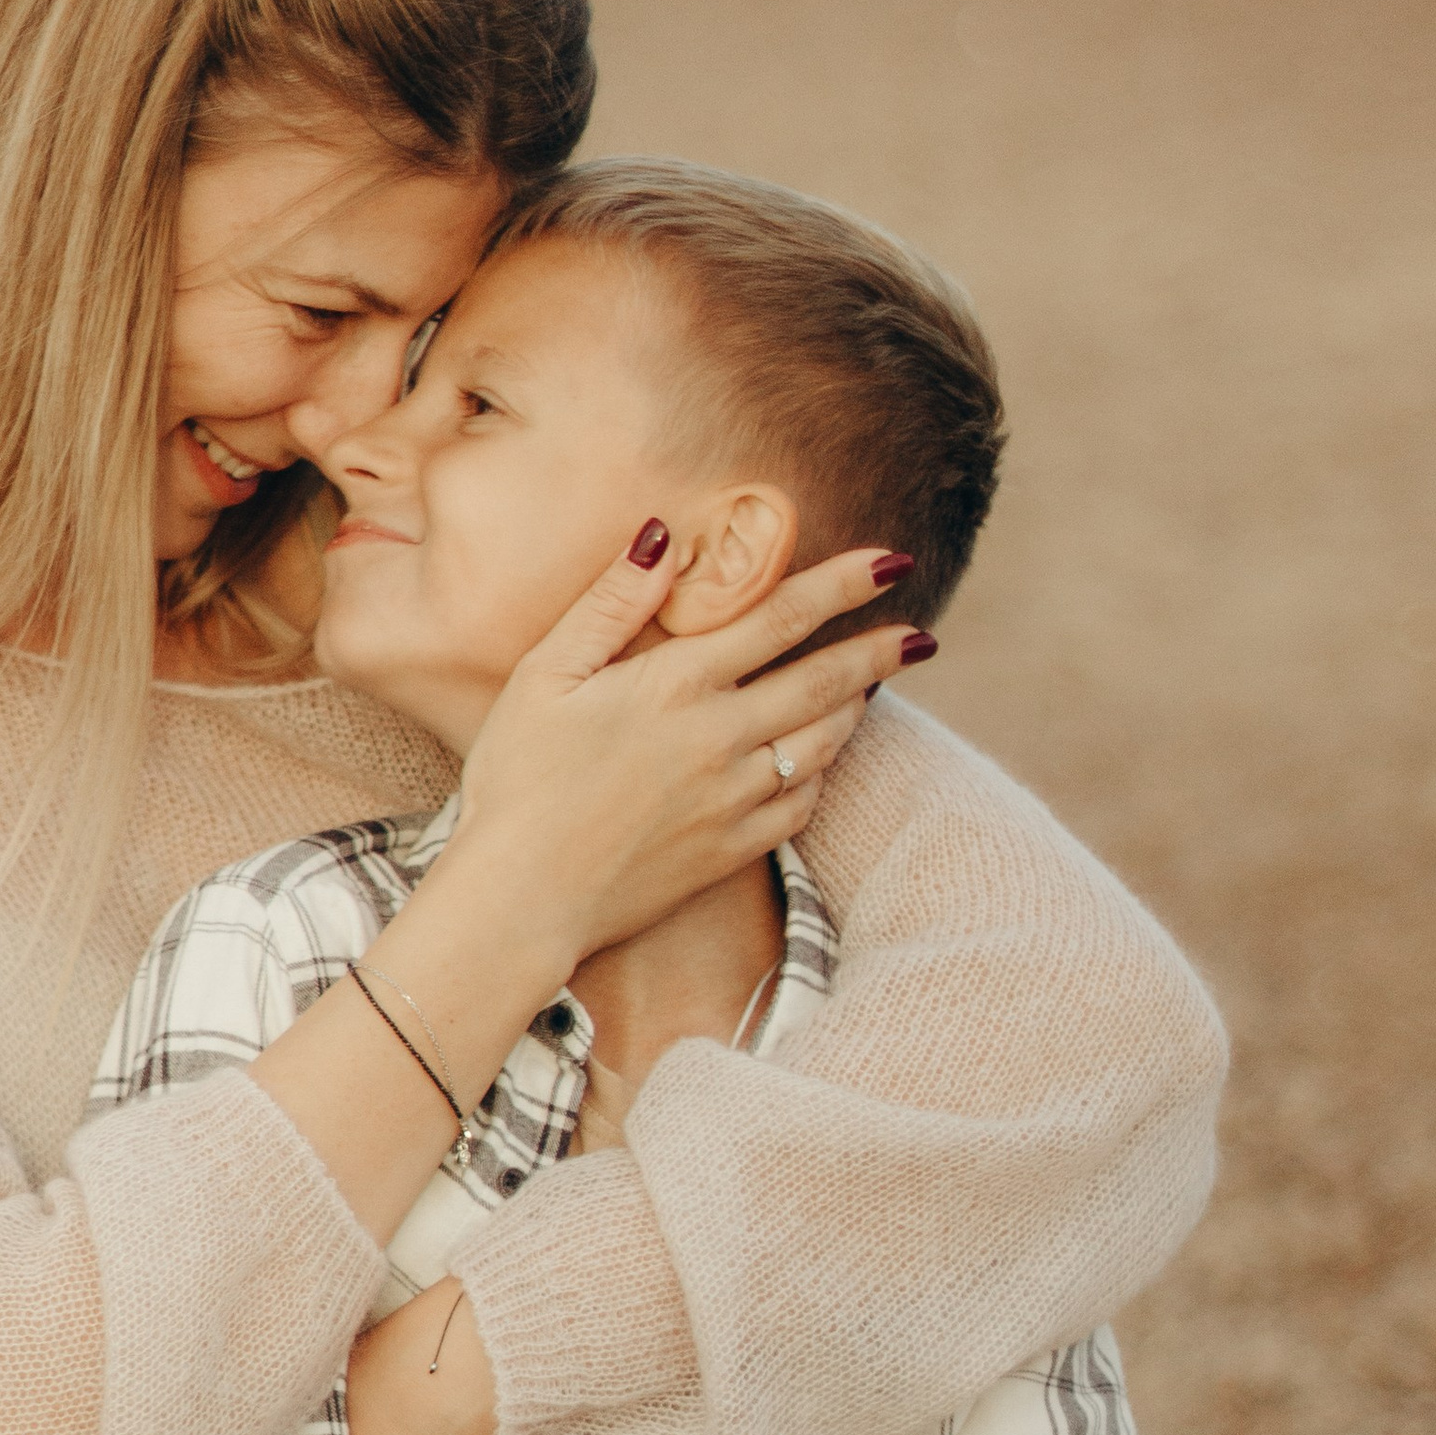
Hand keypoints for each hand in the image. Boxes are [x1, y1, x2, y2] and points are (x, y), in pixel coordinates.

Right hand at [450, 536, 918, 972]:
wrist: (521, 899)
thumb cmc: (515, 781)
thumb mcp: (544, 675)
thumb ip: (609, 602)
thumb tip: (663, 535)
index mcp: (675, 685)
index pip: (782, 617)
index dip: (844, 584)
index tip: (891, 562)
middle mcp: (720, 739)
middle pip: (825, 682)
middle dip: (880, 651)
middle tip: (919, 634)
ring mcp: (733, 800)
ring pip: (823, 745)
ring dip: (857, 709)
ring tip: (874, 686)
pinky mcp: (732, 851)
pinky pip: (802, 806)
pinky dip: (822, 775)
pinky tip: (821, 761)